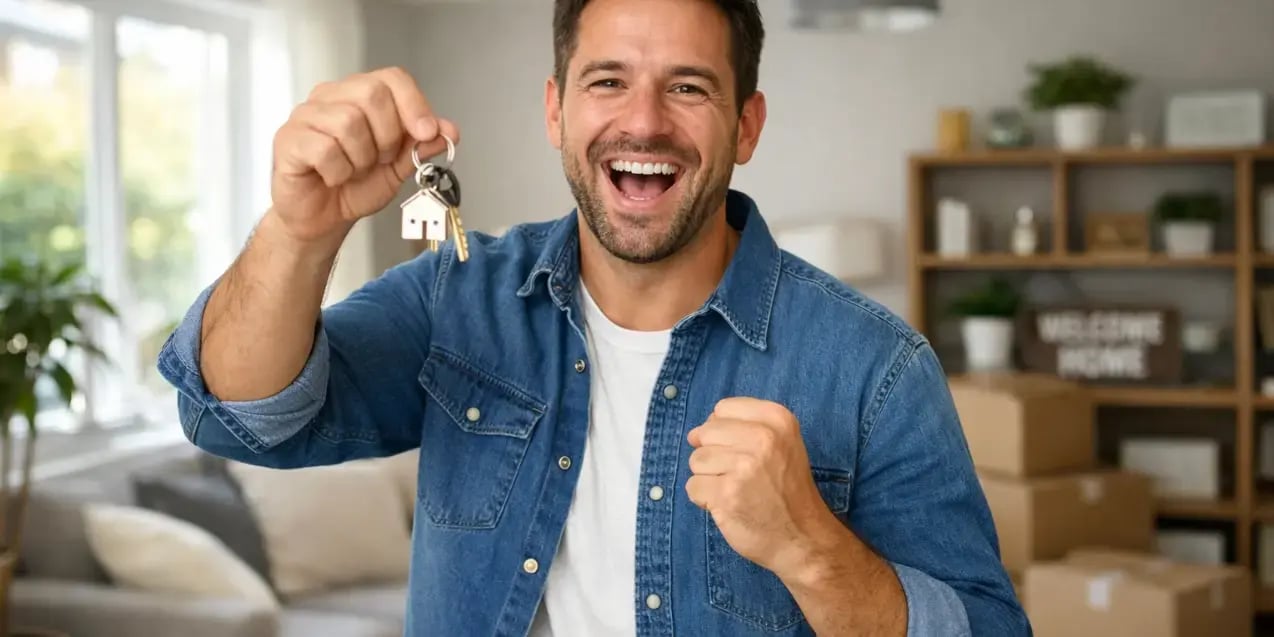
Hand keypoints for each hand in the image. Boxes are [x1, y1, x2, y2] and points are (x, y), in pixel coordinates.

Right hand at [269, 66, 459, 243]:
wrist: (323, 220)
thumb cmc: (355, 188)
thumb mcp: (399, 168)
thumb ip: (421, 146)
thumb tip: (448, 130)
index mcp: (359, 95)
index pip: (392, 78)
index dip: (414, 104)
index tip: (426, 133)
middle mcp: (330, 97)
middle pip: (371, 93)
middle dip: (387, 135)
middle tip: (381, 159)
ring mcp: (306, 116)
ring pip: (348, 122)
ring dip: (361, 158)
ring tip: (353, 170)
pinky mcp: (288, 139)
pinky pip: (325, 149)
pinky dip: (338, 172)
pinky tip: (333, 177)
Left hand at [685, 397, 841, 579]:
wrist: (804, 538)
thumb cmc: (787, 490)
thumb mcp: (782, 444)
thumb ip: (744, 427)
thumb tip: (695, 433)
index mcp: (778, 420)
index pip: (723, 408)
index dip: (722, 430)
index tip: (739, 450)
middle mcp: (763, 438)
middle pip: (706, 433)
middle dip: (714, 455)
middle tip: (739, 475)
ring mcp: (744, 467)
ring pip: (696, 460)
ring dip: (709, 479)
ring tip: (735, 491)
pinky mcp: (727, 495)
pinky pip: (693, 487)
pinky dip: (705, 500)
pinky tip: (729, 505)